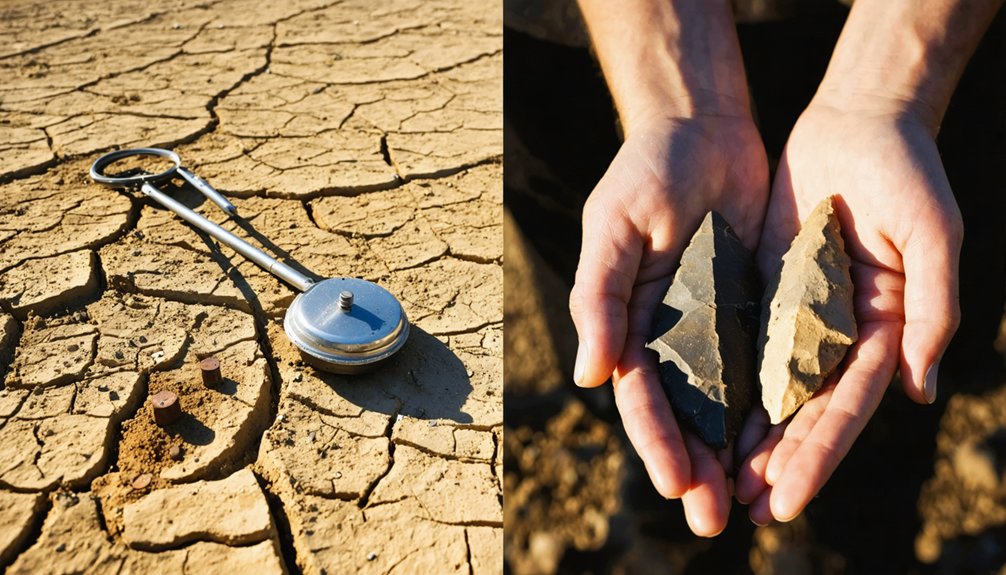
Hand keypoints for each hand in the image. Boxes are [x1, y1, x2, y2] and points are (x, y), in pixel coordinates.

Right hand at [570, 112, 767, 534]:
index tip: (676, 482)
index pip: (640, 394)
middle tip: (712, 519)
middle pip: (680, 411)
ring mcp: (710, 322)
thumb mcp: (614, 229)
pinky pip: (762, 362)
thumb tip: (589, 376)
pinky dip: (768, 404)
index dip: (656, 440)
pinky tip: (783, 441)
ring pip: (722, 400)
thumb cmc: (647, 171)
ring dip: (731, 450)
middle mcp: (666, 331)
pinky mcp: (751, 307)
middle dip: (693, 464)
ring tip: (750, 500)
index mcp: (626, 319)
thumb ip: (598, 298)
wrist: (703, 129)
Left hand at [735, 96, 961, 523]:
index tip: (787, 498)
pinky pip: (745, 344)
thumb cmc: (907, 172)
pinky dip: (730, 383)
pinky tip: (708, 418)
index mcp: (885, 328)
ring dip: (751, 437)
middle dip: (779, 462)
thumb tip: (921, 392)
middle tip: (746, 509)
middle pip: (806, 411)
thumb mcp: (932, 236)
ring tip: (723, 481)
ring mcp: (802, 313)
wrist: (858, 122)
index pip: (846, 407)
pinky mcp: (769, 289)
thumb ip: (931, 311)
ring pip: (772, 389)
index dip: (818, 455)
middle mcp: (840, 332)